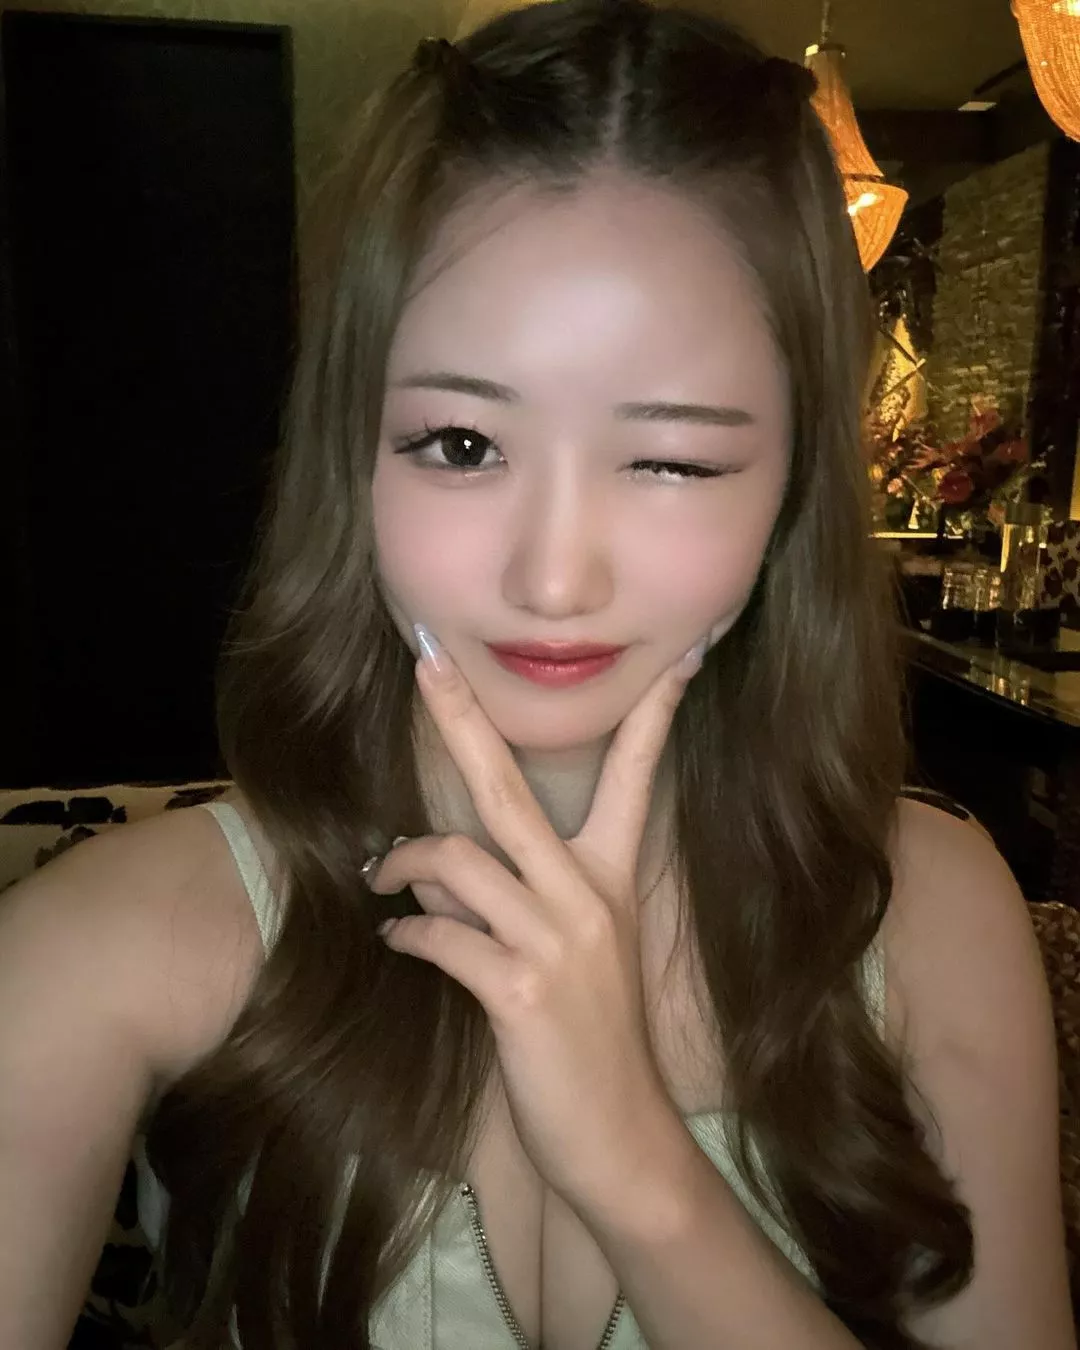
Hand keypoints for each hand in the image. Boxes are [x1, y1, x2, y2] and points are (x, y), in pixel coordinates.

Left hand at [365, 630, 705, 1214]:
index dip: (653, 715)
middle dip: (461, 719)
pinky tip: (397, 939)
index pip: (637, 776)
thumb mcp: (576, 953)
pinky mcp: (520, 993)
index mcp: (610, 878)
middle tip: (425, 661)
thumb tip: (444, 857)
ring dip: (402, 862)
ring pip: (457, 859)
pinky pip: (440, 935)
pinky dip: (406, 931)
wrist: (618, 1138)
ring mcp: (556, 943)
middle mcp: (587, 897)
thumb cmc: (591, 1039)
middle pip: (510, 789)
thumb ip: (522, 893)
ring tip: (381, 878)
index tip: (674, 657)